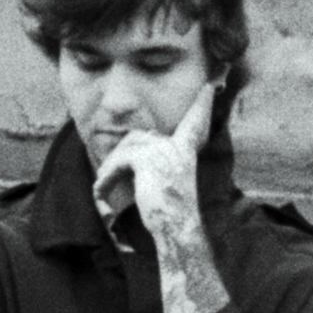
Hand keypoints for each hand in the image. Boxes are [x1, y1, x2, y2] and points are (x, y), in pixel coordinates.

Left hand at [92, 82, 216, 234]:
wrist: (176, 227)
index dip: (201, 104)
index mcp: (186, 151)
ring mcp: (163, 151)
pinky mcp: (147, 159)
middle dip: (119, 158)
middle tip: (104, 183)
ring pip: (125, 149)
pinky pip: (119, 162)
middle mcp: (178, 146)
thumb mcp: (166, 182)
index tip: (210, 85)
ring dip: (110, 169)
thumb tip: (130, 155)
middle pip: (138, 137)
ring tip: (103, 189)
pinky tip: (101, 194)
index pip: (194, 122)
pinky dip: (107, 178)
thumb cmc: (172, 214)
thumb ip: (157, 164)